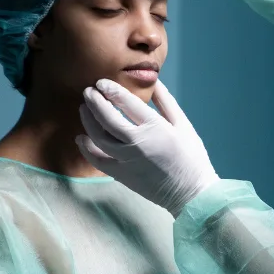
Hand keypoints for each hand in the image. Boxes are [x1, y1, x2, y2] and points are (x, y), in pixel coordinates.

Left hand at [77, 79, 217, 215]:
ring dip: (87, 120)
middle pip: (107, 117)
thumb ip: (166, 102)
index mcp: (155, 127)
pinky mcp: (121, 175)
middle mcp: (137, 142)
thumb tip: (153, 81)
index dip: (111, 89)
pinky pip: (97, 160)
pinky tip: (82, 138)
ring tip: (84, 108)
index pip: (126, 102)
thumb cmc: (191, 156)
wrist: (191, 192)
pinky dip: (86, 148)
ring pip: (98, 137)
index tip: (102, 82)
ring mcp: (126, 160)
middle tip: (88, 91)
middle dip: (94, 101)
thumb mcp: (183, 125)